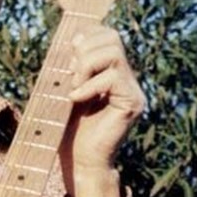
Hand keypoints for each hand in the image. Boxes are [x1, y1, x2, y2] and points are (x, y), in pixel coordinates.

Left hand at [60, 26, 144, 196]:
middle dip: (84, 51)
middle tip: (69, 76)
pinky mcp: (132, 103)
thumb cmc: (68, 130)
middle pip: (112, 37)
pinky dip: (89, 85)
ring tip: (73, 88)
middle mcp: (126, 77)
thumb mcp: (64, 90)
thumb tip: (72, 38)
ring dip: (85, 66)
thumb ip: (70, 66)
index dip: (85, 36)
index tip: (67, 55)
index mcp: (111, 71)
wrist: (79, 162)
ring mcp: (132, 89)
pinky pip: (113, 77)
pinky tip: (75, 99)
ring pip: (113, 52)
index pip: (106, 34)